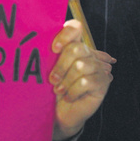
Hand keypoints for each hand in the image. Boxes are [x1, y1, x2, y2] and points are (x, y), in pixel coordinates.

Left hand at [49, 20, 114, 140]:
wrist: (58, 113)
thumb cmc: (50, 89)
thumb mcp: (46, 70)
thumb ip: (46, 55)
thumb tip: (36, 44)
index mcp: (73, 46)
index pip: (75, 27)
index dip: (65, 35)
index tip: (53, 49)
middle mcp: (88, 53)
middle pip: (76, 48)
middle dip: (60, 66)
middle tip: (51, 79)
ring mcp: (98, 67)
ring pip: (81, 66)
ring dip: (66, 81)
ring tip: (58, 90)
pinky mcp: (103, 82)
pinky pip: (86, 81)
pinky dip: (73, 91)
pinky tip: (69, 96)